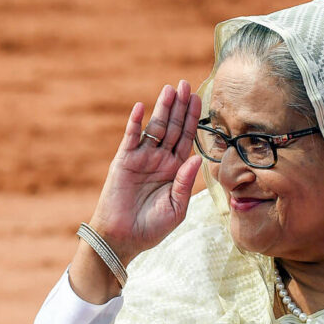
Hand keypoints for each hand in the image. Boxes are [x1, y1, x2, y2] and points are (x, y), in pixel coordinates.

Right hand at [88, 80, 202, 265]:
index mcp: (175, 170)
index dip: (193, 120)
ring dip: (161, 109)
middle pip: (172, 128)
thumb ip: (185, 183)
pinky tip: (142, 108)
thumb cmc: (152, 228)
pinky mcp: (123, 162)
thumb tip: (197, 159)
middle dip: (179, 107)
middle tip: (186, 84)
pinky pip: (130, 138)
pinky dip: (135, 123)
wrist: (123, 239)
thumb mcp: (176, 208)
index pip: (187, 139)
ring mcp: (141, 159)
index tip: (200, 99)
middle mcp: (160, 160)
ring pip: (154, 128)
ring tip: (170, 89)